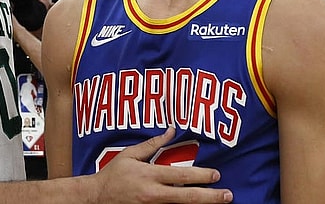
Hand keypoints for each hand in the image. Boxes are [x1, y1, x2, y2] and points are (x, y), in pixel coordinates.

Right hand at [93, 127, 232, 202]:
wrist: (96, 198)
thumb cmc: (113, 174)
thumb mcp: (130, 154)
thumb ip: (153, 143)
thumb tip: (171, 129)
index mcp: (149, 176)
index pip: (180, 176)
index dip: (201, 176)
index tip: (217, 174)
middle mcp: (152, 194)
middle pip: (187, 197)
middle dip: (210, 197)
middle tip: (228, 195)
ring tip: (219, 203)